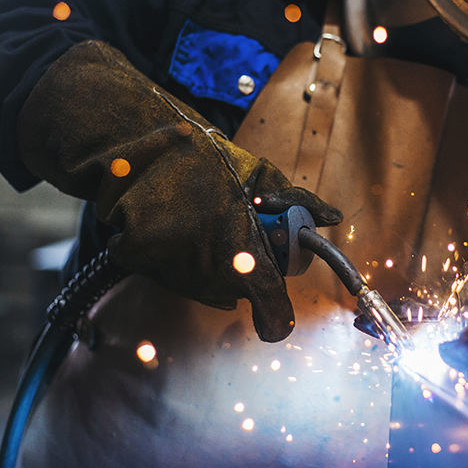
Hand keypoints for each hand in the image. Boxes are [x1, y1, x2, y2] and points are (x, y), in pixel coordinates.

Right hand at [18, 41, 341, 341]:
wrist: (136, 147)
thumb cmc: (202, 158)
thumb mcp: (259, 174)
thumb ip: (298, 202)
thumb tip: (331, 218)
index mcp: (241, 243)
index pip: (270, 302)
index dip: (277, 318)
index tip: (278, 321)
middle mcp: (207, 264)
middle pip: (236, 293)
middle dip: (243, 273)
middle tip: (235, 238)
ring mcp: (170, 266)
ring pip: (204, 287)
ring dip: (212, 268)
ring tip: (202, 224)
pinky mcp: (139, 262)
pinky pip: (171, 275)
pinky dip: (178, 260)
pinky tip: (176, 229)